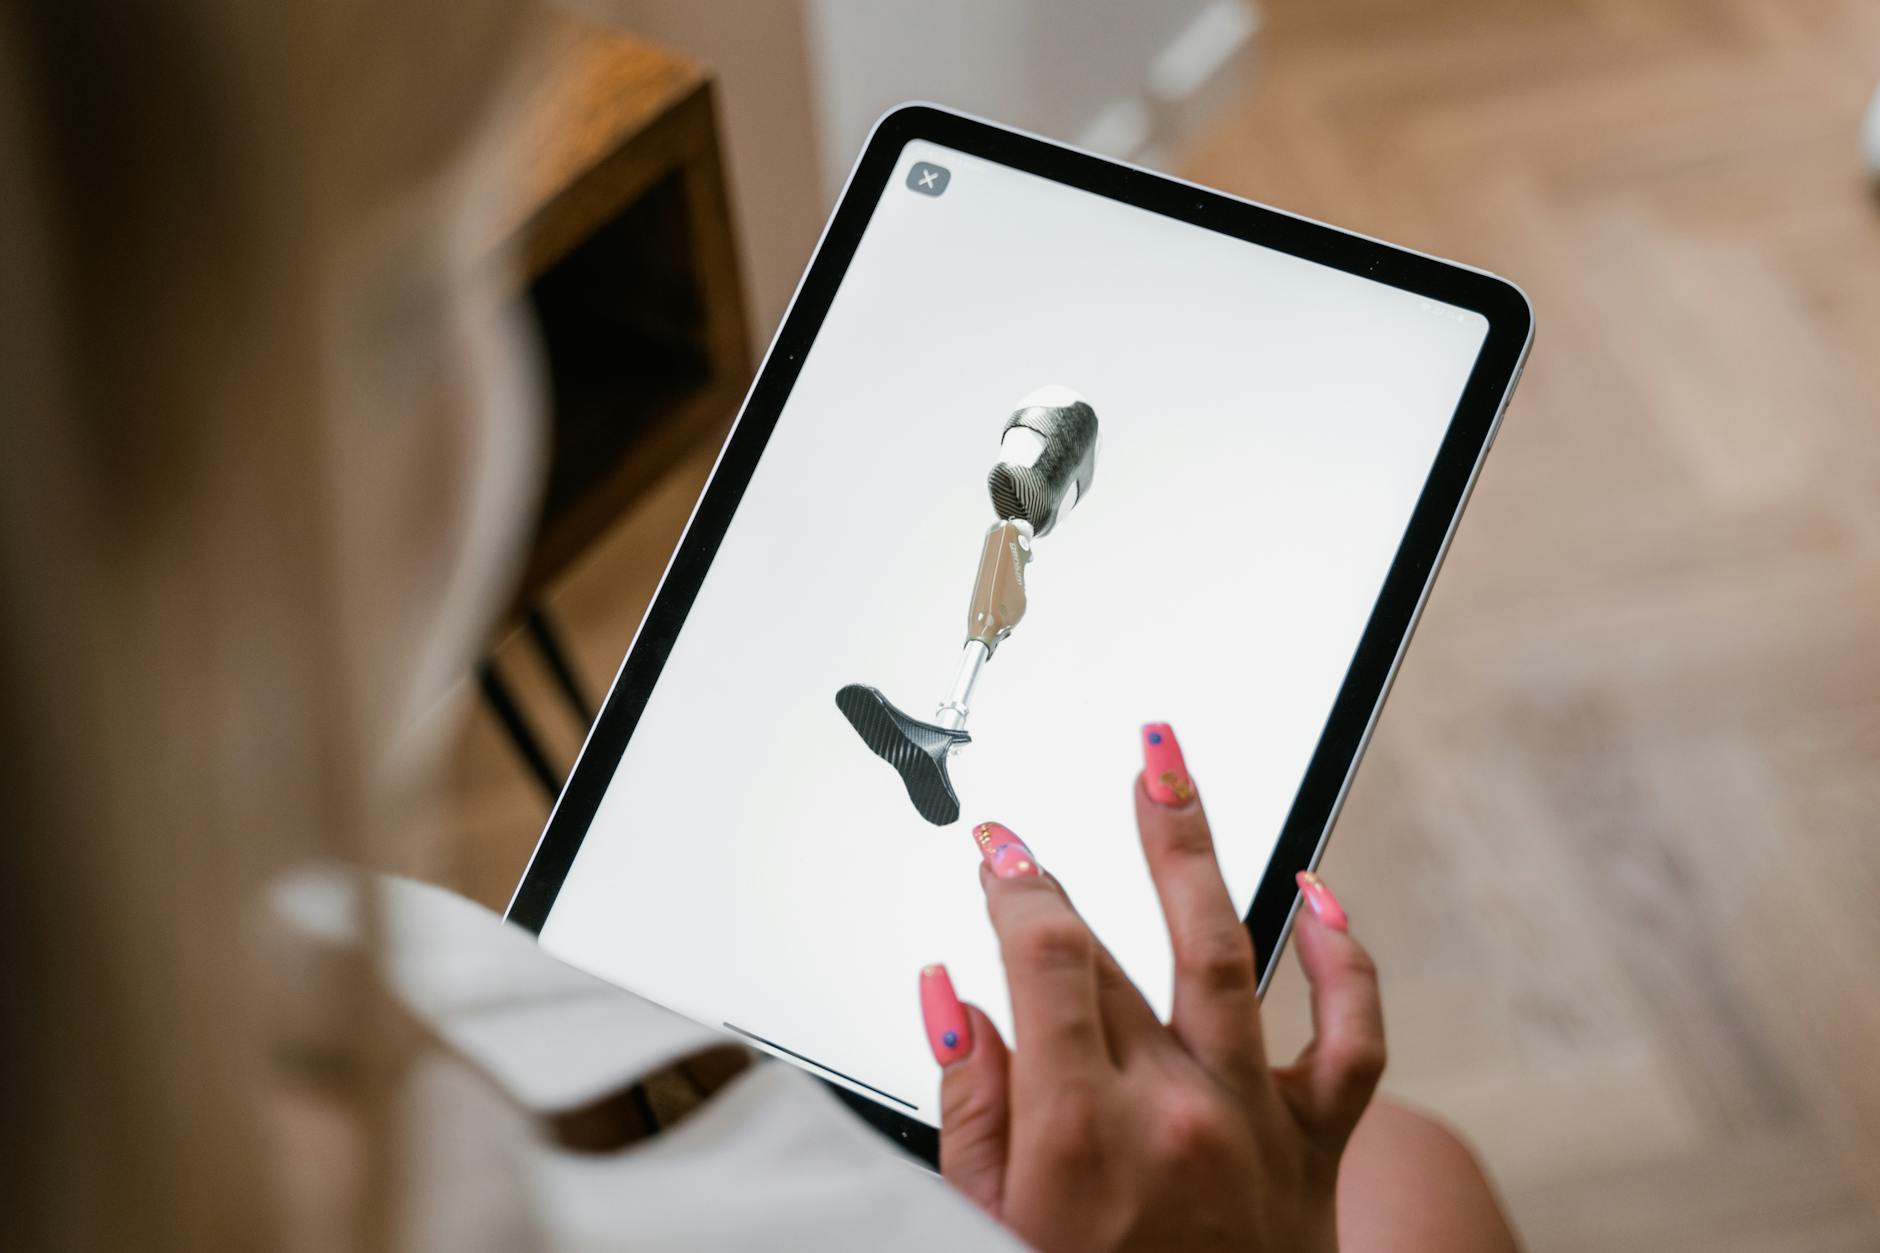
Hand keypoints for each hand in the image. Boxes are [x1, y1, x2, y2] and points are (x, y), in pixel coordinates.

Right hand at [919, 723, 1384, 1252]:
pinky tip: (1321, 897)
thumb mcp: (986, 1222)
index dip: (1014, 886)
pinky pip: (1352, 1040)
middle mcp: (1175, 1111)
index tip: (996, 851)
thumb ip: (970, 1102)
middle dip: (1062, 875)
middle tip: (1035, 822)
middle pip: (1116, 953)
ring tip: (1166, 772)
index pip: (1045, 958)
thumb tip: (950, 994)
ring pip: (1229, 952)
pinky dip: (1348, 963)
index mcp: (1082, 1130)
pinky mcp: (1315, 1144)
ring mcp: (1253, 1121)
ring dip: (1191, 850)